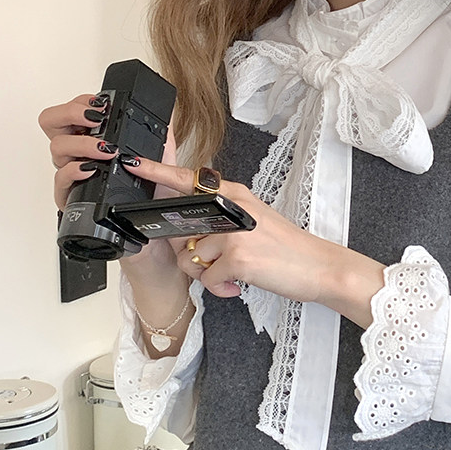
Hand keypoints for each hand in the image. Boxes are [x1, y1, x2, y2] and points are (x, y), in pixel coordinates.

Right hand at [37, 93, 180, 278]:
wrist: (152, 232)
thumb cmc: (152, 195)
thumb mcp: (162, 155)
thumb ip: (160, 129)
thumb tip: (163, 109)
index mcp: (93, 139)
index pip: (73, 110)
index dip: (81, 101)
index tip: (101, 104)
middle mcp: (78, 154)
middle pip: (52, 122)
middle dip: (71, 113)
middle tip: (95, 118)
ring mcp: (73, 176)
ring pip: (56, 148)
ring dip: (81, 142)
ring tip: (105, 148)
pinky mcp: (71, 199)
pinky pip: (60, 181)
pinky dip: (74, 171)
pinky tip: (91, 169)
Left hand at [125, 158, 385, 326]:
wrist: (318, 266)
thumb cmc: (284, 246)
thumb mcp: (252, 218)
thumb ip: (221, 217)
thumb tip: (191, 231)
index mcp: (233, 193)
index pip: (186, 178)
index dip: (156, 171)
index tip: (132, 162)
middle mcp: (230, 207)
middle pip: (181, 229)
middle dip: (192, 254)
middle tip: (223, 261)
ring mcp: (232, 232)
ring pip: (191, 259)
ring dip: (207, 274)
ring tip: (234, 274)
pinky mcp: (236, 258)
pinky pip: (207, 278)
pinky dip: (220, 287)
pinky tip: (240, 284)